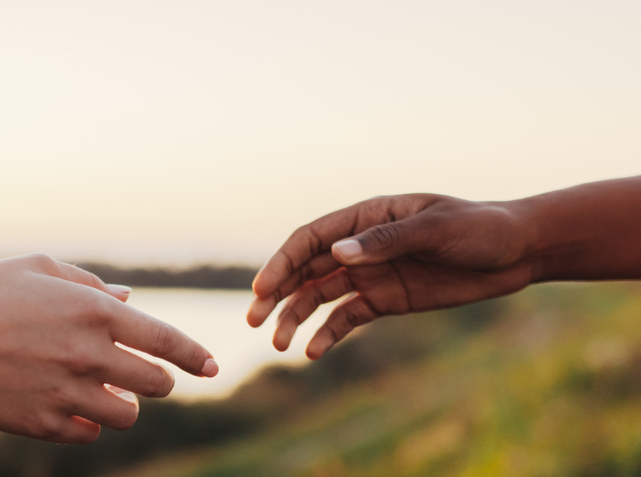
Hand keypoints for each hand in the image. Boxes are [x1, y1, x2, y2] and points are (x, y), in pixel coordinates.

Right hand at [0, 254, 217, 442]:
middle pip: (156, 383)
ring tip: (108, 392)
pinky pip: (88, 434)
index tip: (212, 366)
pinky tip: (73, 406)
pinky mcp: (41, 423)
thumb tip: (129, 300)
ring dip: (126, 404)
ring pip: (127, 415)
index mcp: (94, 313)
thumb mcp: (41, 269)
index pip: (167, 341)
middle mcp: (87, 355)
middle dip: (158, 380)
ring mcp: (66, 393)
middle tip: (144, 375)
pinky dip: (89, 422)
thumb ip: (91, 284)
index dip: (197, 356)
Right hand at [248, 194, 536, 359]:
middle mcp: (360, 246)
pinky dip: (328, 334)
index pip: (311, 238)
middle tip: (255, 320)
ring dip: (296, 317)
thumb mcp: (436, 229)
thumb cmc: (480, 228)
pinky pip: (348, 318)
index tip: (263, 290)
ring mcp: (371, 274)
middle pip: (306, 269)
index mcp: (366, 217)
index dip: (282, 261)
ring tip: (280, 344)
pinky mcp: (385, 300)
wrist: (518, 252)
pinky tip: (312, 352)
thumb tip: (337, 255)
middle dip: (277, 293)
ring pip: (320, 296)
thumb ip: (386, 241)